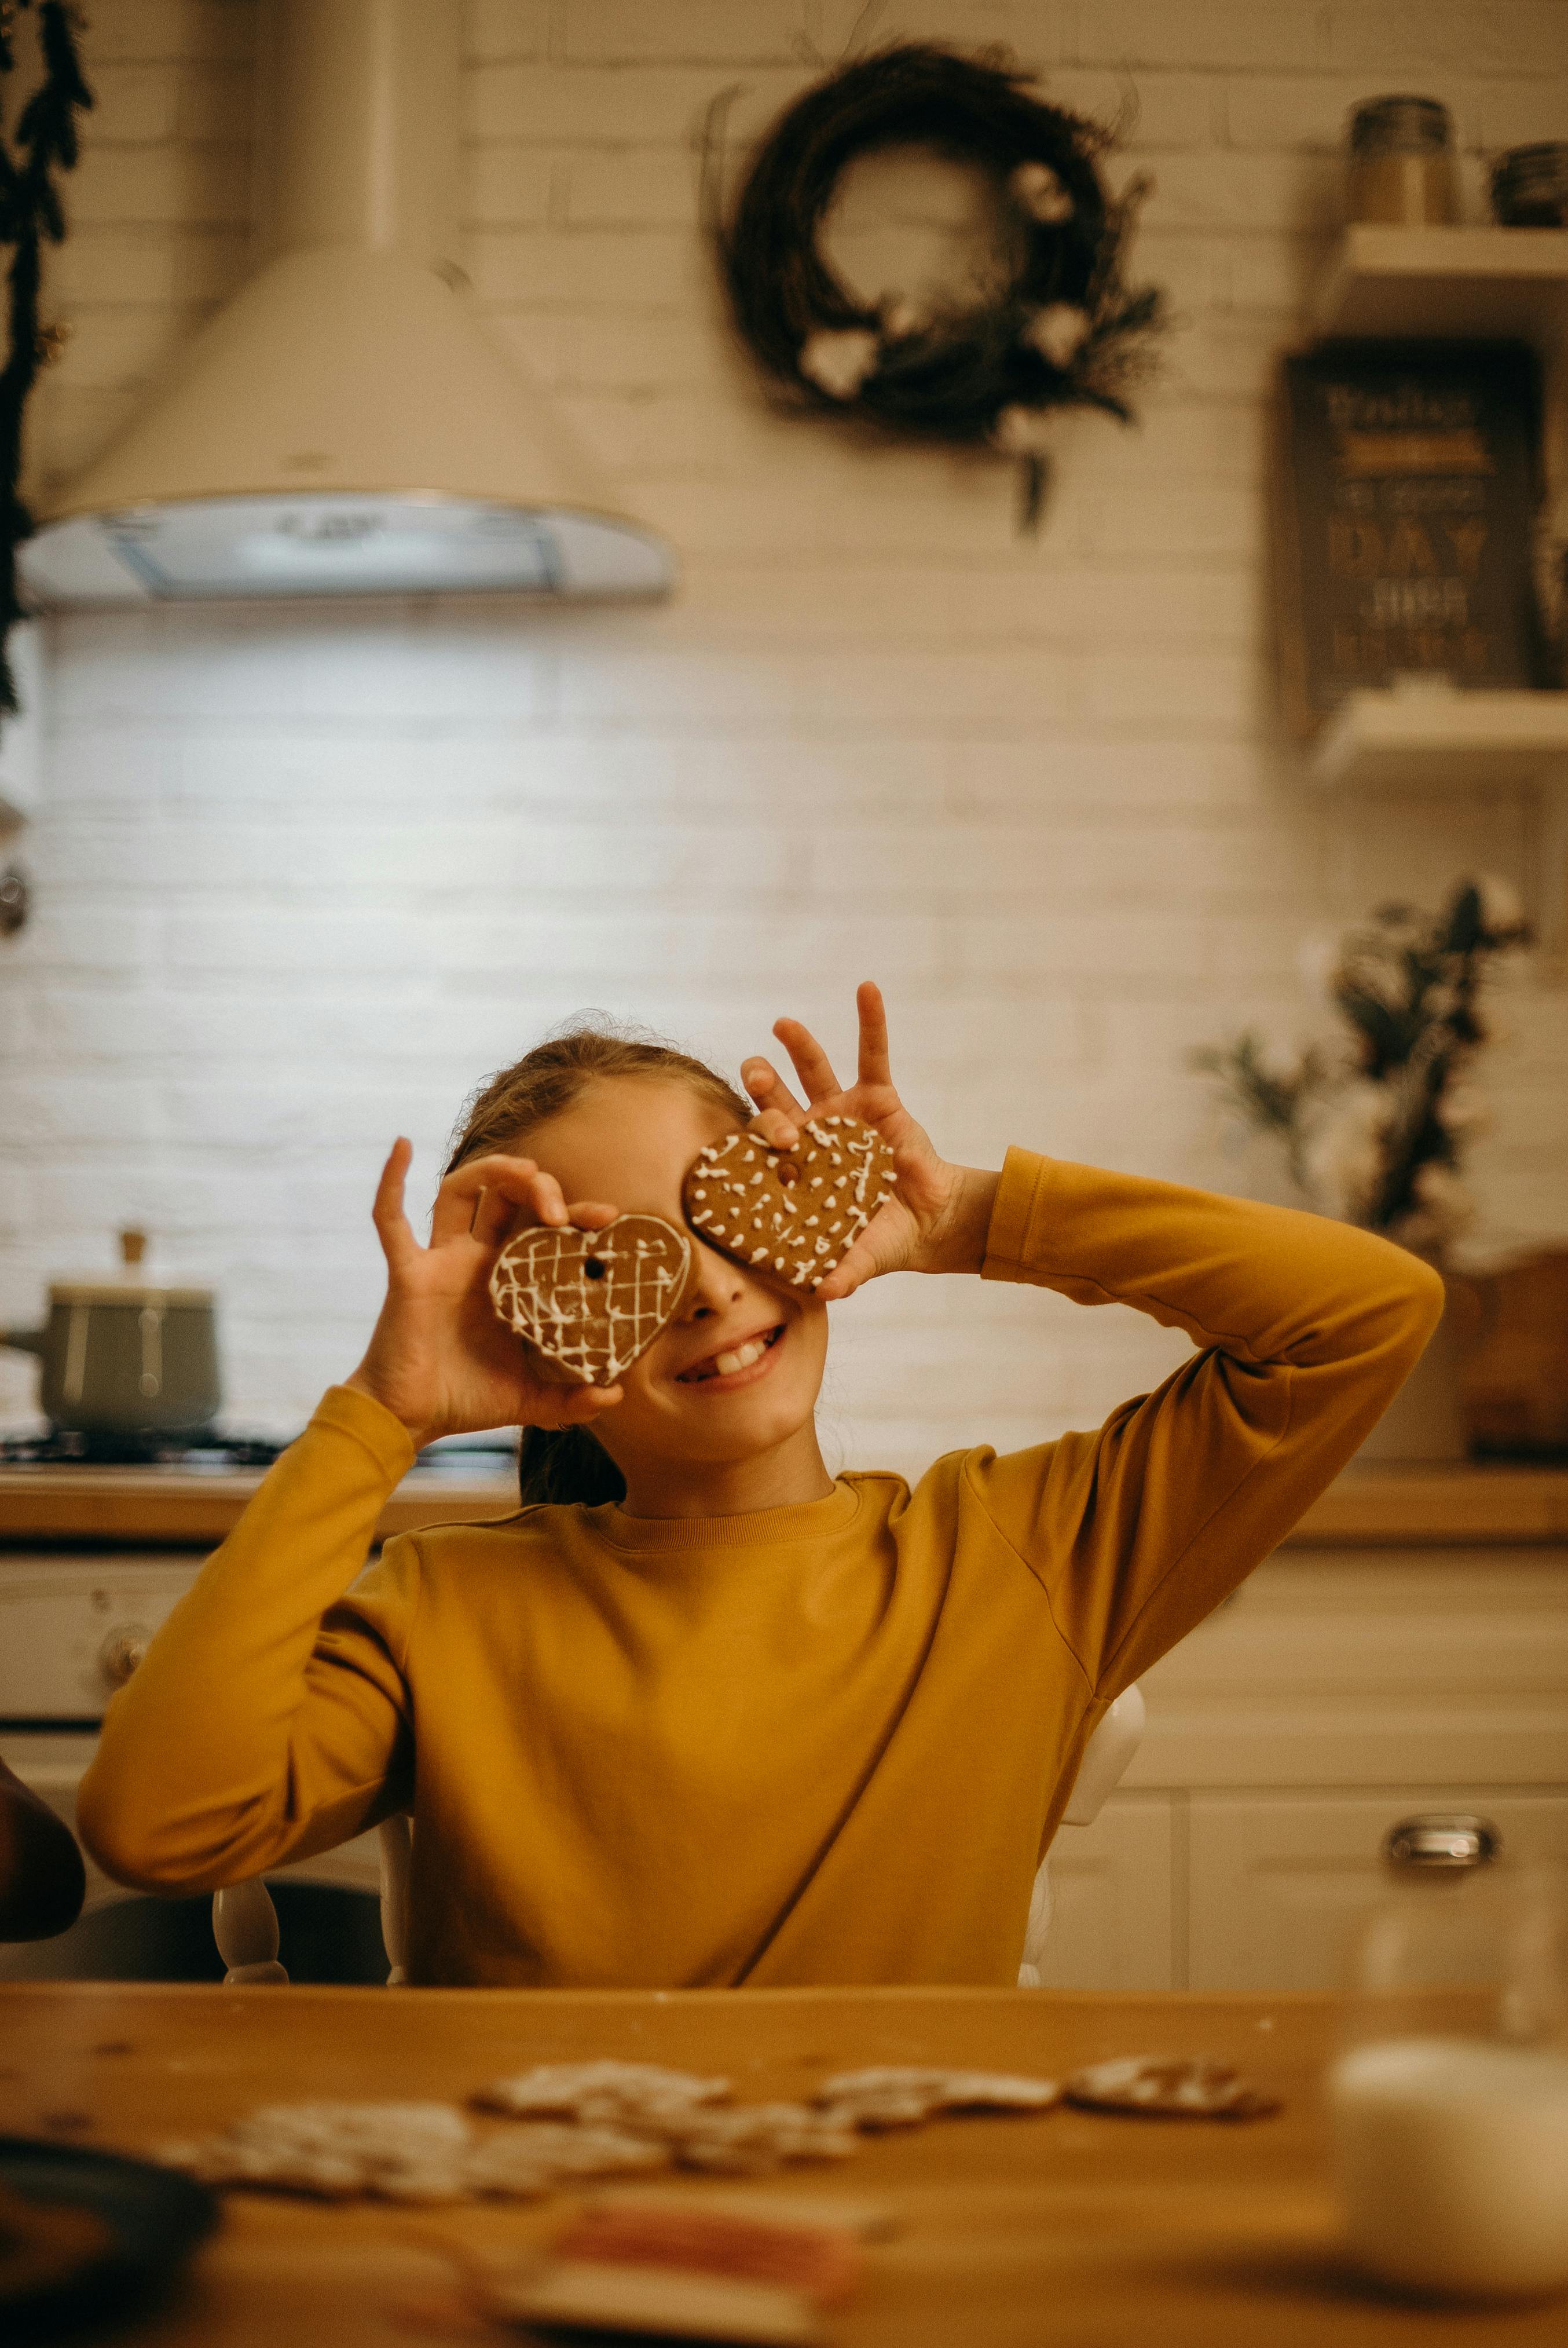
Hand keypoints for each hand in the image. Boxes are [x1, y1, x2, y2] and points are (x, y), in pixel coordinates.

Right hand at [343, 1141, 626, 1449]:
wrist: (410, 1419)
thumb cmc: (464, 1401)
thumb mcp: (530, 1399)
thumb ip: (571, 1399)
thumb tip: (615, 1395)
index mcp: (507, 1280)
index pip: (543, 1229)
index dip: (576, 1215)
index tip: (608, 1217)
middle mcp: (475, 1260)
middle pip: (506, 1198)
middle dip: (539, 1188)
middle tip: (563, 1212)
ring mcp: (440, 1261)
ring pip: (459, 1192)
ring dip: (491, 1172)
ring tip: (526, 1171)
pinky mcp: (408, 1272)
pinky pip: (390, 1220)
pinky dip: (391, 1182)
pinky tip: (401, 1145)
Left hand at [741, 981, 998, 1298]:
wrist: (928, 1221)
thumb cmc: (883, 1240)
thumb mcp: (863, 1258)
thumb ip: (843, 1271)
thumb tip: (824, 1293)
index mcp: (794, 1170)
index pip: (764, 1148)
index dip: (758, 1142)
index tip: (764, 1141)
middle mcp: (811, 1134)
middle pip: (776, 1101)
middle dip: (761, 1085)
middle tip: (752, 1071)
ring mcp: (842, 1111)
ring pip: (814, 1071)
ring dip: (799, 1046)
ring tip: (782, 1023)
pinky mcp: (878, 1096)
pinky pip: (873, 1052)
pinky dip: (870, 1021)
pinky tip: (866, 988)